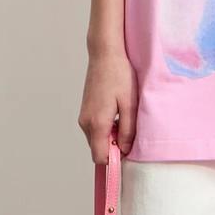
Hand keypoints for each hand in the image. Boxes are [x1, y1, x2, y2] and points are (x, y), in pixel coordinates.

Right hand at [79, 42, 137, 163]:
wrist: (105, 53)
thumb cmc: (120, 75)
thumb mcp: (131, 104)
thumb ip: (127, 131)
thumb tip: (124, 151)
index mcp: (97, 123)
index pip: (100, 158)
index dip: (114, 161)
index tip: (126, 155)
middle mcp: (86, 123)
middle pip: (98, 150)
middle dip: (113, 149)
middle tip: (129, 133)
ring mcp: (83, 117)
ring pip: (96, 140)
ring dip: (110, 138)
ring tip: (123, 119)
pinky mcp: (85, 111)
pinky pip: (95, 130)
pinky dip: (106, 129)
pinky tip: (116, 114)